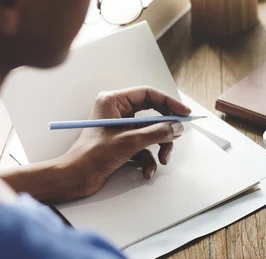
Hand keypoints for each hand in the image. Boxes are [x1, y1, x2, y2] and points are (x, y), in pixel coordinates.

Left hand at [62, 86, 190, 198]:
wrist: (73, 179)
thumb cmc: (90, 156)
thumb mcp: (129, 142)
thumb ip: (157, 132)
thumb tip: (177, 127)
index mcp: (114, 101)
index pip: (149, 94)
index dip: (169, 103)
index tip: (184, 113)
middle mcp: (118, 112)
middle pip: (153, 114)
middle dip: (165, 130)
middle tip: (176, 136)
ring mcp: (121, 128)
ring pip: (151, 132)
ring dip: (159, 147)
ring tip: (162, 159)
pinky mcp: (122, 143)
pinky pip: (144, 146)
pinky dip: (149, 159)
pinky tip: (147, 171)